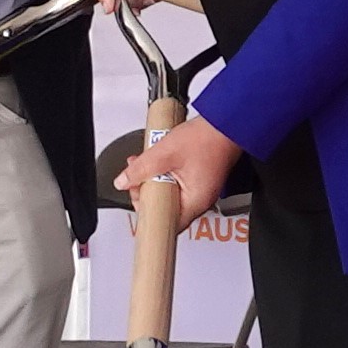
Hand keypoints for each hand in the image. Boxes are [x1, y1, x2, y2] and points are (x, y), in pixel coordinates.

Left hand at [140, 113, 243, 230]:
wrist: (224, 122)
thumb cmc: (206, 138)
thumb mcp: (164, 153)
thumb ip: (140, 169)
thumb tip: (123, 181)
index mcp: (195, 201)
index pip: (167, 224)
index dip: (148, 213)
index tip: (138, 201)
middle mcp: (200, 200)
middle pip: (165, 208)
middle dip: (146, 192)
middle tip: (137, 178)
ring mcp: (201, 190)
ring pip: (169, 195)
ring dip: (154, 181)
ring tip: (146, 164)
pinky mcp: (199, 179)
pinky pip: (177, 185)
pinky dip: (164, 175)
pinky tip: (158, 162)